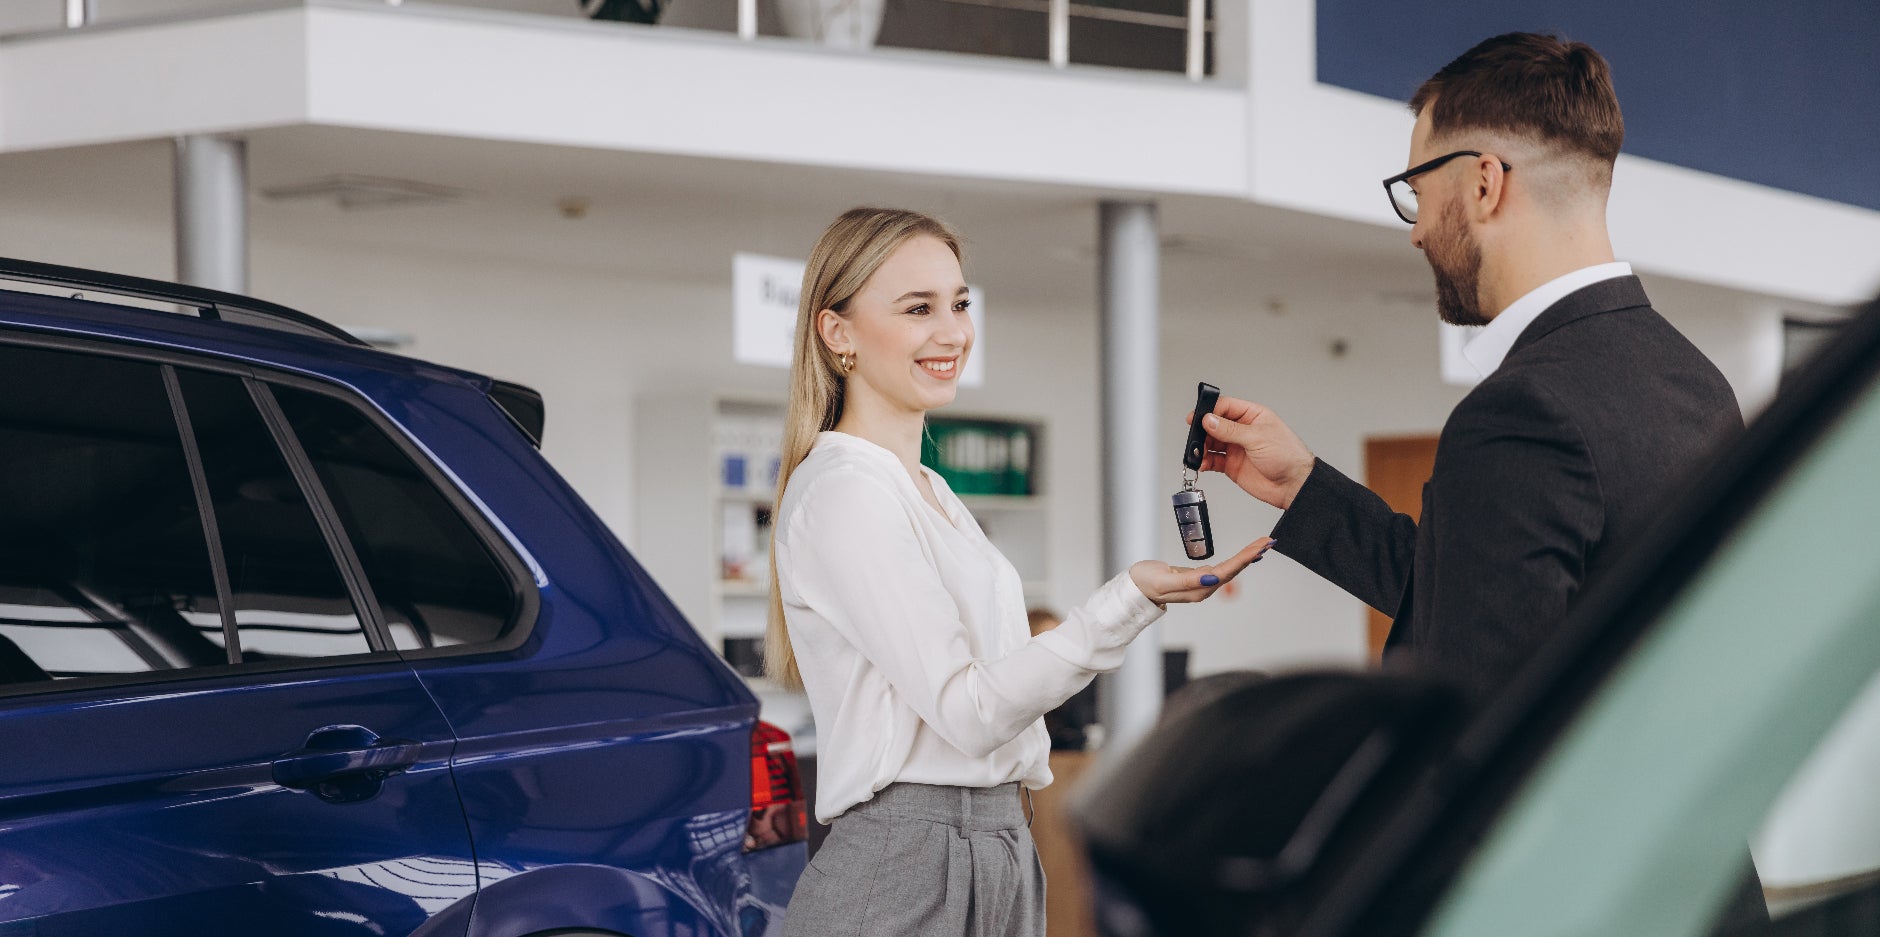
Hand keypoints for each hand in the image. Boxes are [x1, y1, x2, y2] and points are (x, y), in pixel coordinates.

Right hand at [1130, 537, 1274, 604]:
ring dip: (1247, 557)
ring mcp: (1202, 584)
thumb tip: (1211, 578)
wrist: (1134, 588)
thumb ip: (1187, 581)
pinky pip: (1223, 567)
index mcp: (1198, 589)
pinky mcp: (1198, 578)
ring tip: (1262, 546)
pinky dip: (1236, 560)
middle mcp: (1204, 588)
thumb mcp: (1163, 581)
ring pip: (1230, 569)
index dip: (1244, 558)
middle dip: (1251, 555)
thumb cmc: (1145, 583)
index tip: (1259, 547)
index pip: (1227, 571)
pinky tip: (1243, 556)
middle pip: (1233, 569)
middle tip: (1268, 542)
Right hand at [1186, 395, 1315, 509]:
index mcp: (1251, 416)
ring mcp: (1236, 447)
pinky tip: (1202, 463)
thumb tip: (1209, 420)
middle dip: (1202, 430)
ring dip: (1201, 447)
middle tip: (1195, 437)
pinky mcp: (1231, 464)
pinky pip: (1212, 460)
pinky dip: (1204, 461)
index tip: (1197, 417)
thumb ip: (1231, 430)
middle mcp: (1242, 430)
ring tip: (1197, 452)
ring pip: (1211, 442)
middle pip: (1214, 424)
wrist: (1293, 485)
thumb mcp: (1257, 437)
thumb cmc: (1287, 455)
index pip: (1225, 407)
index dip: (1209, 411)